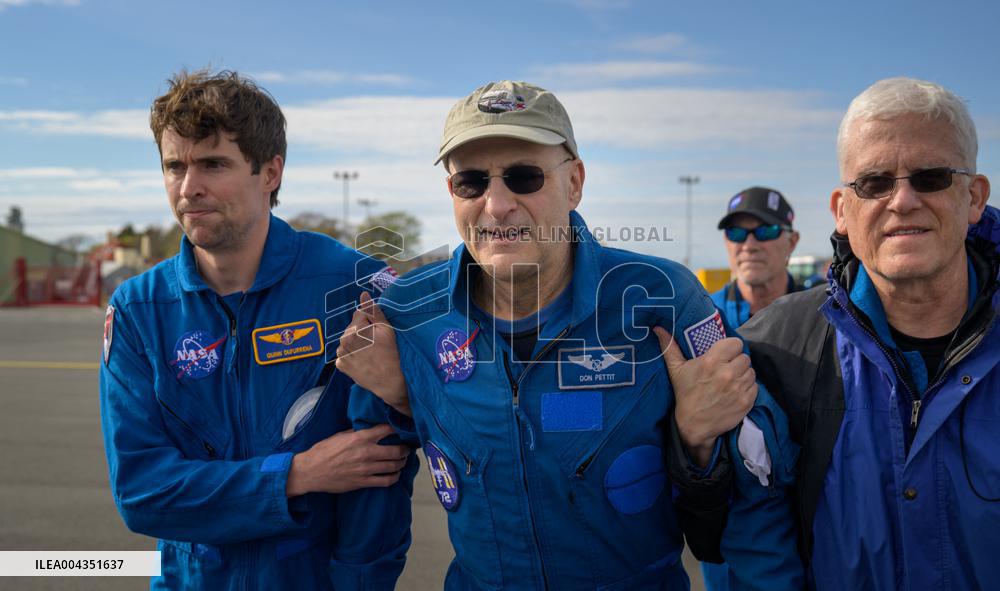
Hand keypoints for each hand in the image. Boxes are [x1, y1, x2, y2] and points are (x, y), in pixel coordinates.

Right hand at [286, 424, 409, 495]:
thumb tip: (369, 429)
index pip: (387, 430)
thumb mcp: (339, 436)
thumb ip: (356, 433)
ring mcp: (366, 469)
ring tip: (403, 460)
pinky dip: (394, 477)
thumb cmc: (322, 452)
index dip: (398, 429)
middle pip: (396, 450)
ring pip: (394, 466)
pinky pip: (386, 481)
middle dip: (405, 449)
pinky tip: (395, 474)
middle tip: (407, 448)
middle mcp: (366, 452)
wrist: (310, 471)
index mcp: (360, 438)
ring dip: (402, 463)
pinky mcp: (363, 482)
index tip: (402, 429)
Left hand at [335, 291, 410, 415]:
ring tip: (369, 352)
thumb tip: (363, 294)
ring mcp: (341, 354)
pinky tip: (363, 360)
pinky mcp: (340, 366)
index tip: (378, 332)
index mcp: (355, 329)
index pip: (359, 314)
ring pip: (347, 340)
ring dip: (355, 343)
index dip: (370, 322)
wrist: (390, 381)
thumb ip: (372, 311)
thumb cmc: (392, 353)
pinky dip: (351, 356)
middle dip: (361, 332)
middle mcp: (344, 340)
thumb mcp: (386, 329)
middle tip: (375, 344)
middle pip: (352, 327)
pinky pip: (344, 354)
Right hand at [653, 327, 755, 466]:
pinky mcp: (746, 401)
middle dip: (737, 362)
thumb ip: (669, 347)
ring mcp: (738, 388)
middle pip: (745, 357)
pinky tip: (736, 392)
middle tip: (727, 369)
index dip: (731, 348)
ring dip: (743, 375)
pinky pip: (755, 386)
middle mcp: (727, 373)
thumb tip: (658, 329)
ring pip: (751, 371)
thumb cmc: (685, 394)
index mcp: (711, 361)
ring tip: (732, 381)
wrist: (694, 425)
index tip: (725, 355)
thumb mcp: (675, 370)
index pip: (735, 343)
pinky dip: (748, 388)